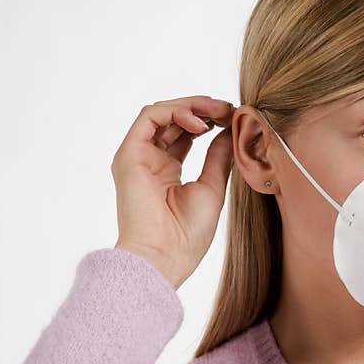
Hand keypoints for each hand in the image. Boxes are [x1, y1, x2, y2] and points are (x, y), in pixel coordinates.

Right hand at [111, 95, 234, 289]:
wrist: (165, 257)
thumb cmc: (188, 235)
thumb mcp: (212, 187)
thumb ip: (219, 157)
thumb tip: (231, 130)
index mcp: (167, 172)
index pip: (185, 134)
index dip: (210, 121)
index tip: (234, 118)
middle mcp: (149, 161)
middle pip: (173, 120)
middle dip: (203, 109)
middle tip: (229, 109)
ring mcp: (137, 157)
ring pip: (161, 113)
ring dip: (192, 106)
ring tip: (218, 111)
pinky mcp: (129, 154)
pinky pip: (149, 117)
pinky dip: (176, 112)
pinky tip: (200, 124)